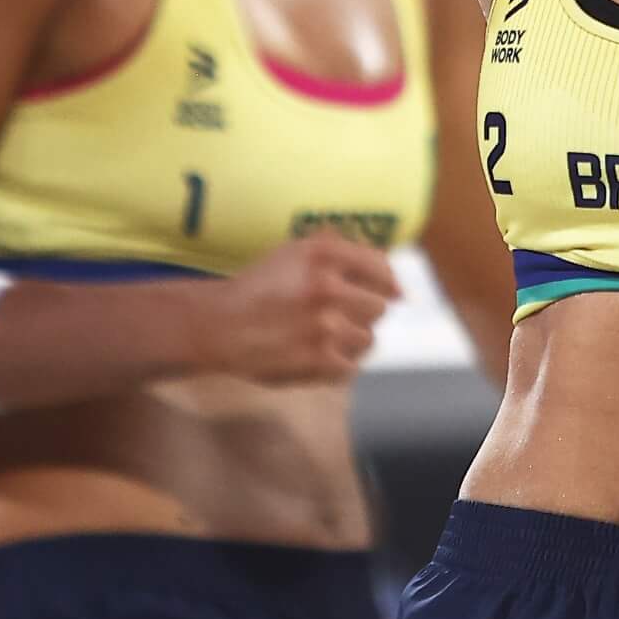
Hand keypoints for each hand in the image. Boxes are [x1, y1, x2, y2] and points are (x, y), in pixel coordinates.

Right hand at [195, 235, 398, 384]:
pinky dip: (338, 365)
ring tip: (324, 337)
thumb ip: (344, 252)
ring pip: (368, 339)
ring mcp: (324, 326)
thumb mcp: (296, 251)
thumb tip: (399, 286)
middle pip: (379, 306)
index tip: (377, 293)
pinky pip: (351, 366)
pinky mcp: (318, 361)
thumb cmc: (262, 287)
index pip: (381, 268)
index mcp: (323, 254)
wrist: (219, 325)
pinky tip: (317, 355)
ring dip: (351, 340)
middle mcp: (326, 286)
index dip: (383, 283)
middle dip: (362, 313)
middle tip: (337, 316)